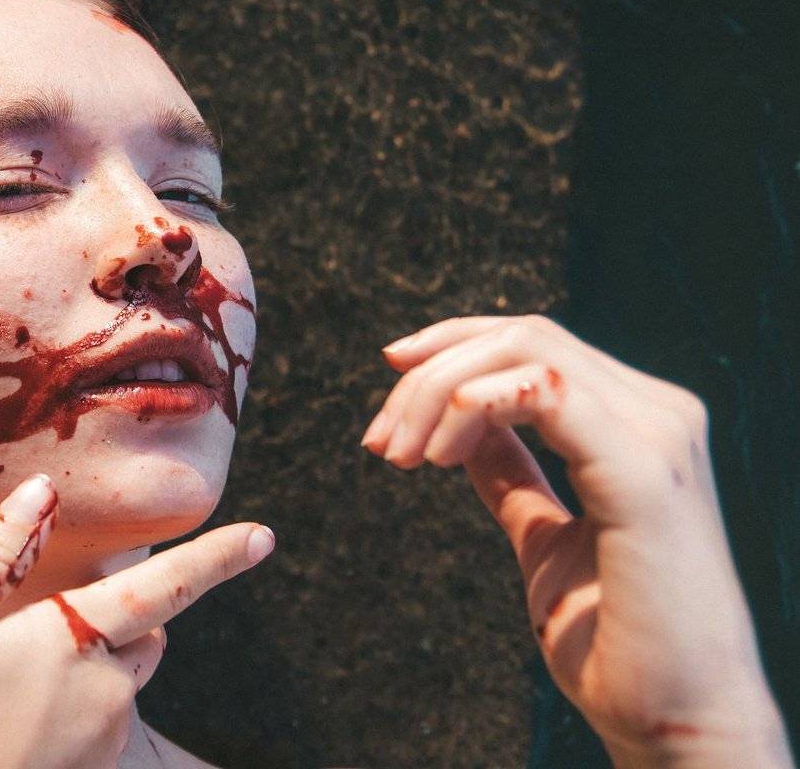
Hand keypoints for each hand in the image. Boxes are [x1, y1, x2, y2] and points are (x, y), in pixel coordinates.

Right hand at [0, 474, 274, 768]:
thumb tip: (42, 491)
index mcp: (71, 643)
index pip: (164, 589)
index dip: (216, 559)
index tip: (264, 537)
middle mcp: (103, 697)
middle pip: (146, 638)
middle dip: (123, 616)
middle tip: (47, 619)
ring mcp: (96, 747)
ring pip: (120, 685)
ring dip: (92, 665)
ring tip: (6, 679)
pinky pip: (95, 728)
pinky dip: (70, 709)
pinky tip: (5, 720)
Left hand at [363, 314, 792, 767]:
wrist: (677, 722)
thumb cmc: (615, 640)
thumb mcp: (545, 537)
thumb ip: (513, 475)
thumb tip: (462, 429)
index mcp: (638, 422)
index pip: (533, 342)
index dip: (450, 347)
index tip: (386, 386)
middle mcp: (659, 413)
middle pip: (520, 335)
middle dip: (429, 373)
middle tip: (379, 442)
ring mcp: (659, 436)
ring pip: (525, 350)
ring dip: (438, 391)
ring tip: (400, 455)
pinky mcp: (645, 473)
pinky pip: (546, 391)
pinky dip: (475, 405)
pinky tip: (437, 455)